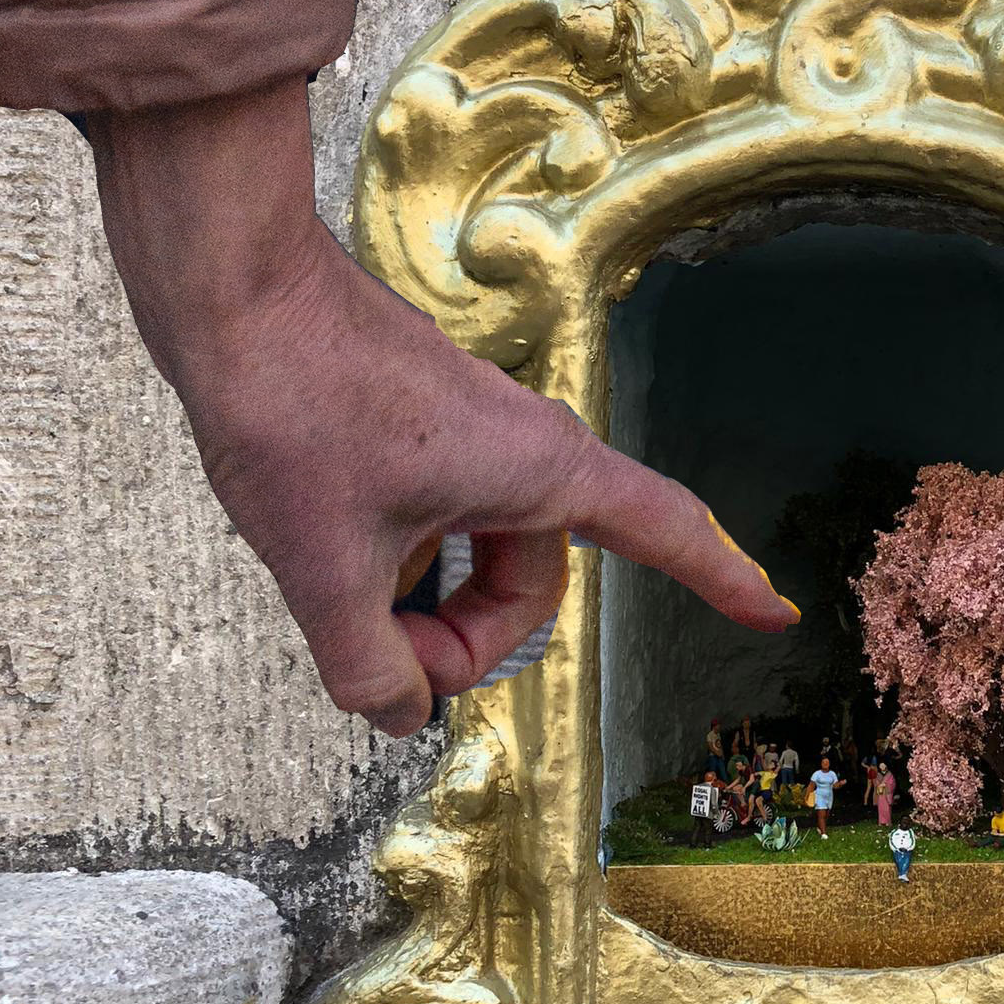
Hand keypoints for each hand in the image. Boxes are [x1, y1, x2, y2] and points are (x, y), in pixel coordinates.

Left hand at [83, 77, 794, 736]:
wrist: (231, 289)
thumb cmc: (293, 403)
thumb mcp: (324, 566)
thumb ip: (368, 667)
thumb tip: (399, 714)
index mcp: (540, 470)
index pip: (663, 532)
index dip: (723, 579)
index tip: (772, 611)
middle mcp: (525, 452)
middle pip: (531, 586)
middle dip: (464, 641)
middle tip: (382, 663)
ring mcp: (475, 439)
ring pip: (478, 559)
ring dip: (420, 602)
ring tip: (340, 593)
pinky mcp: (428, 432)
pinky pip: (441, 523)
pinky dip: (398, 559)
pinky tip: (331, 553)